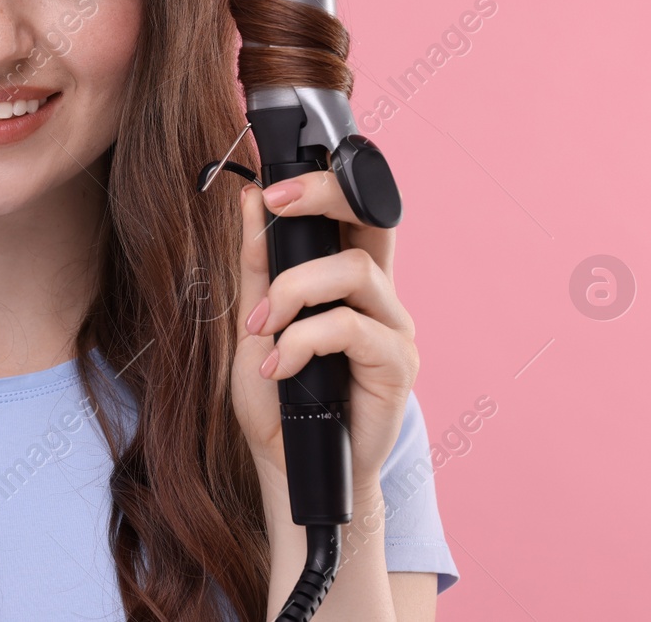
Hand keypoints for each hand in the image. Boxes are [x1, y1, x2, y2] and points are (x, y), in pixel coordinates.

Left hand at [229, 170, 419, 494]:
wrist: (288, 465)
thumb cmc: (276, 395)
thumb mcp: (253, 322)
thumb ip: (256, 265)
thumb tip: (253, 199)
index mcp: (345, 277)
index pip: (353, 212)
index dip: (322, 185)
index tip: (270, 186)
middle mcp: (378, 294)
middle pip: (375, 220)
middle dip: (327, 196)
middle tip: (278, 202)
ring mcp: (393, 326)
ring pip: (355, 270)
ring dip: (294, 290)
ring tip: (261, 328)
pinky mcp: (398, 364)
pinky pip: (352, 327)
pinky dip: (304, 340)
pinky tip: (278, 366)